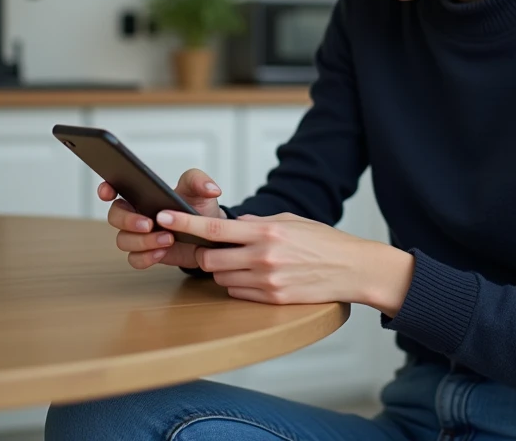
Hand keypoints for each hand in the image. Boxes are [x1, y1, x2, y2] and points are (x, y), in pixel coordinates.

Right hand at [99, 168, 225, 269]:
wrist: (210, 235)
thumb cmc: (199, 208)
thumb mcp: (200, 190)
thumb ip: (201, 182)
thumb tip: (211, 188)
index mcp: (141, 194)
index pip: (115, 188)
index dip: (106, 188)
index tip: (107, 192)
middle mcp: (135, 214)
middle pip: (115, 217)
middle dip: (128, 220)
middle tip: (149, 224)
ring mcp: (139, 236)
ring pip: (124, 240)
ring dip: (142, 241)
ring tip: (168, 239)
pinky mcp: (147, 253)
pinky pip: (135, 259)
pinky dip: (146, 257)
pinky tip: (161, 253)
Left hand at [156, 210, 414, 312]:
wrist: (352, 269)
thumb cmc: (323, 241)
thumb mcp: (291, 221)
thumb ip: (258, 221)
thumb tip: (235, 222)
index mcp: (265, 231)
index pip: (214, 228)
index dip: (184, 223)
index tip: (162, 216)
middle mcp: (262, 257)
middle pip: (210, 259)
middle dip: (205, 254)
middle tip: (214, 249)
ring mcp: (267, 281)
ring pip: (222, 278)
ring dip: (223, 271)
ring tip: (244, 263)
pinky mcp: (272, 300)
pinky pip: (239, 293)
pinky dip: (239, 285)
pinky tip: (254, 277)